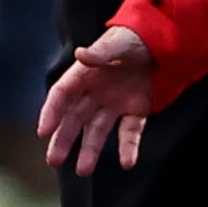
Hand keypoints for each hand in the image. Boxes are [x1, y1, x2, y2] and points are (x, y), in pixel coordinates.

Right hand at [40, 27, 158, 174]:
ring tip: (83, 170)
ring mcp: (115, 103)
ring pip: (98, 130)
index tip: (43, 131)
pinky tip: (127, 162)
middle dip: (64, 139)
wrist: (164, 41)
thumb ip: (101, 51)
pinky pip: (130, 132)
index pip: (62, 94)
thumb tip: (82, 55)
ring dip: (90, 150)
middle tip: (53, 160)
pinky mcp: (136, 110)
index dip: (51, 112)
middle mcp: (96, 92)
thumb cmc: (135, 37)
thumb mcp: (118, 41)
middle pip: (75, 118)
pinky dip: (128, 147)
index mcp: (86, 73)